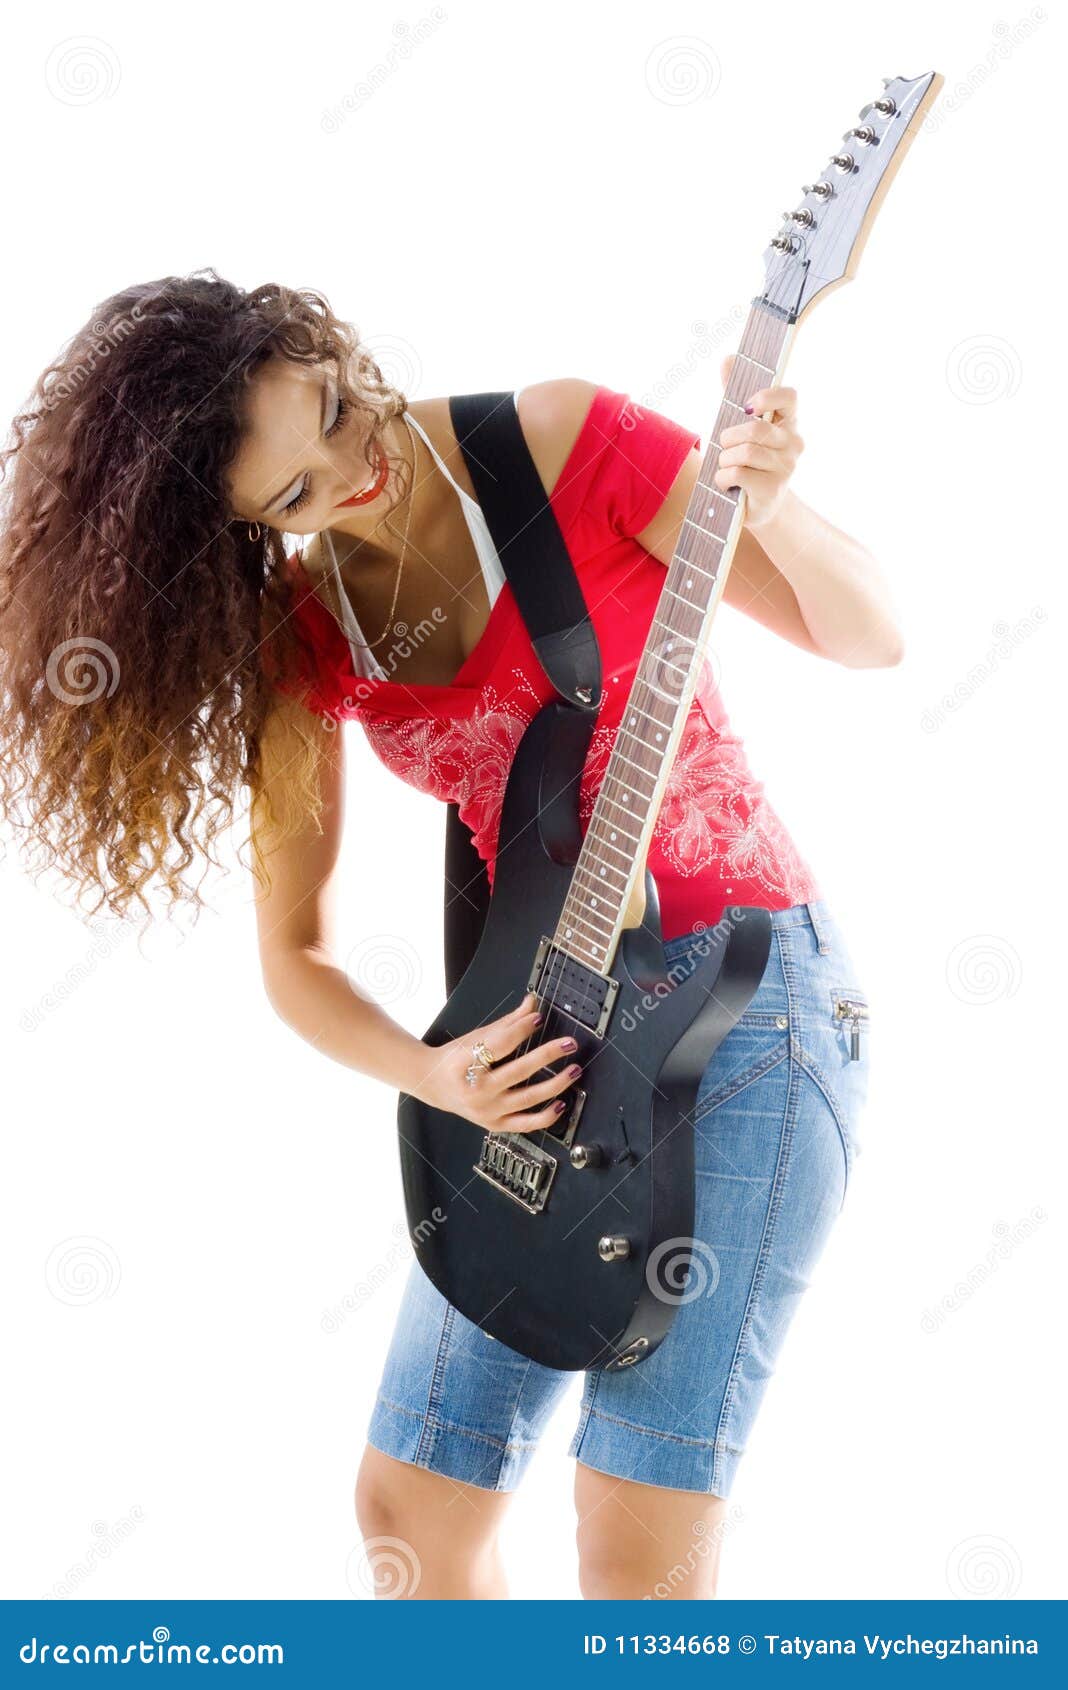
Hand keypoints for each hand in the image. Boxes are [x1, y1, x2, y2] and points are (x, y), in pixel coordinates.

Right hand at [411, 994, 581, 1134]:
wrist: (432, 1084)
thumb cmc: (454, 1058)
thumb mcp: (476, 1036)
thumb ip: (508, 1022)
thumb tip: (532, 1004)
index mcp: (465, 1062)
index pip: (500, 1044)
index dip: (521, 1029)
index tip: (538, 1018)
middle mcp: (476, 1090)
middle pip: (518, 1071)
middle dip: (548, 1055)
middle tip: (568, 1043)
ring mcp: (486, 1110)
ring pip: (527, 1098)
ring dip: (555, 1084)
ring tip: (574, 1070)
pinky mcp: (493, 1124)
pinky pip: (525, 1124)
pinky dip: (546, 1116)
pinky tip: (562, 1104)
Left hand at [714, 353, 803, 529]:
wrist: (755, 505)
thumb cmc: (746, 460)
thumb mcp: (739, 426)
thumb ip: (734, 394)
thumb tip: (728, 359)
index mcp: (789, 422)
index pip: (790, 397)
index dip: (767, 397)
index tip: (747, 407)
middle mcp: (794, 443)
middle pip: (755, 429)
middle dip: (729, 437)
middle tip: (724, 447)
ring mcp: (786, 467)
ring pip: (744, 452)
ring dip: (724, 460)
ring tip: (726, 467)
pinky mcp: (772, 489)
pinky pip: (737, 473)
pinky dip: (722, 478)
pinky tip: (726, 484)